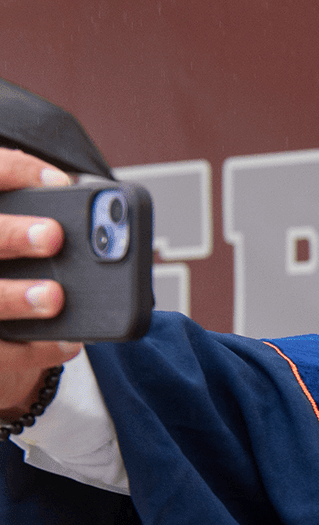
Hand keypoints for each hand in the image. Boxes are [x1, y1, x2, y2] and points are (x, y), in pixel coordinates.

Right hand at [0, 147, 79, 417]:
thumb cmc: (18, 265)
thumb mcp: (27, 234)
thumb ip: (47, 217)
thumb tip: (102, 219)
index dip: (17, 173)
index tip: (60, 181)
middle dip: (12, 236)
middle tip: (53, 236)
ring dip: (16, 298)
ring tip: (54, 296)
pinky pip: (3, 351)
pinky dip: (37, 348)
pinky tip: (69, 344)